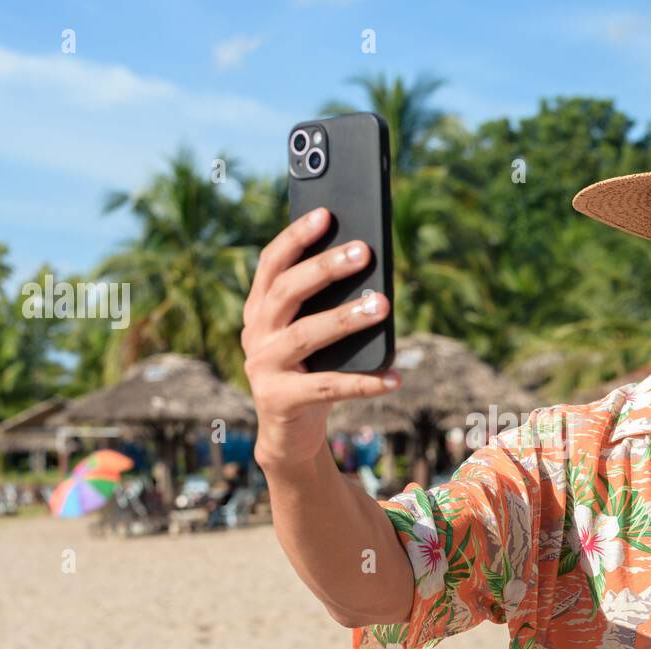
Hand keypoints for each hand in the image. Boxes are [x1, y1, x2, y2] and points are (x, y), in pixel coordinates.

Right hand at [241, 206, 399, 475]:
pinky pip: (327, 388)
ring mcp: (263, 367)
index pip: (272, 263)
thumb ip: (326, 304)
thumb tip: (370, 269)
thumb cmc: (310, 369)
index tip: (326, 214)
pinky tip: (395, 378)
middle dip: (325, 268)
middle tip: (363, 252)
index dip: (296, 237)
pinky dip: (364, 382)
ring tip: (382, 305)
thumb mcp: (313, 332)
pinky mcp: (280, 400)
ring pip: (306, 335)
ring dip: (346, 318)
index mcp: (260, 308)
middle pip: (288, 291)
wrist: (289, 432)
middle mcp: (255, 333)